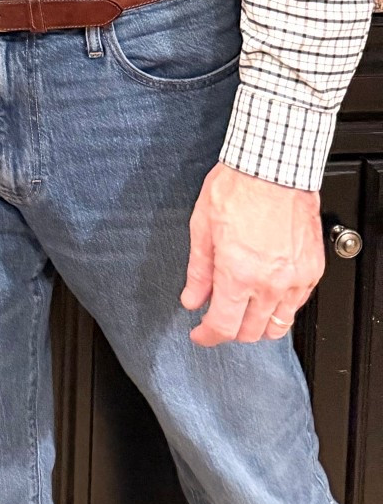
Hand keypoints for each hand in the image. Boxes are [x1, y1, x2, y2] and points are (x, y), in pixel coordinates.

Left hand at [181, 161, 325, 345]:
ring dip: (258, 326)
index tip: (200, 334)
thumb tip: (191, 298)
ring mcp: (294, 280)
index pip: (222, 326)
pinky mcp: (312, 271)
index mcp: (237, 273)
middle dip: (230, 331)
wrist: (274, 166)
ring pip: (278, 325)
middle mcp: (268, 283)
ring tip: (243, 312)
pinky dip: (281, 309)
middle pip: (250, 332)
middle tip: (218, 318)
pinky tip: (268, 296)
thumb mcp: (202, 225)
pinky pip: (297, 305)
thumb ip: (198, 270)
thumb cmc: (238, 187)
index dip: (207, 336)